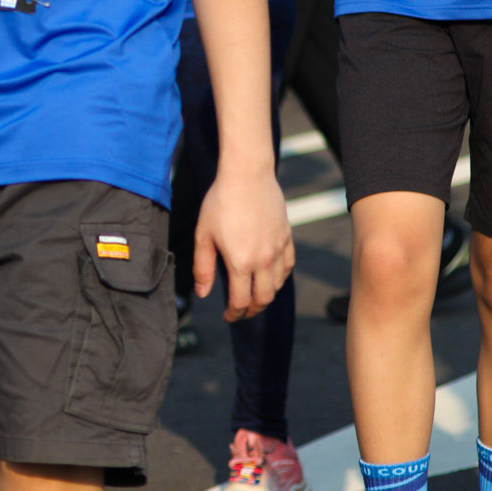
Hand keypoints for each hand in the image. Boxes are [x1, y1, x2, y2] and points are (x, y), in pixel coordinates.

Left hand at [194, 167, 293, 320]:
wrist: (247, 174)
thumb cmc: (220, 202)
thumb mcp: (203, 235)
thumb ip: (203, 268)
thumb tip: (203, 294)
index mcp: (240, 262)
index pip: (240, 300)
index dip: (234, 314)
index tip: (228, 316)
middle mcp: (263, 260)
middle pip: (263, 299)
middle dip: (252, 310)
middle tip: (242, 312)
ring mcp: (278, 249)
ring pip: (278, 284)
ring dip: (266, 295)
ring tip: (254, 295)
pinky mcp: (287, 237)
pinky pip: (288, 266)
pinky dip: (280, 277)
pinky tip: (271, 276)